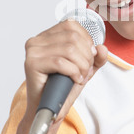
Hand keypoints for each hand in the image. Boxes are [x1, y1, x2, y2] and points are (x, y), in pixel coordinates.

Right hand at [10, 19, 107, 133]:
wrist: (49, 108)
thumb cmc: (62, 87)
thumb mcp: (85, 68)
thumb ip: (96, 57)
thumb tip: (102, 48)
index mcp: (47, 36)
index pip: (71, 25)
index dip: (86, 40)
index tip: (90, 56)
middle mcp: (37, 40)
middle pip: (73, 37)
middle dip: (86, 56)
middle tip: (85, 71)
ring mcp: (33, 51)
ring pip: (69, 49)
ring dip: (82, 66)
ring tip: (81, 76)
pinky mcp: (32, 64)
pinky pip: (61, 62)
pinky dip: (73, 72)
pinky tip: (75, 80)